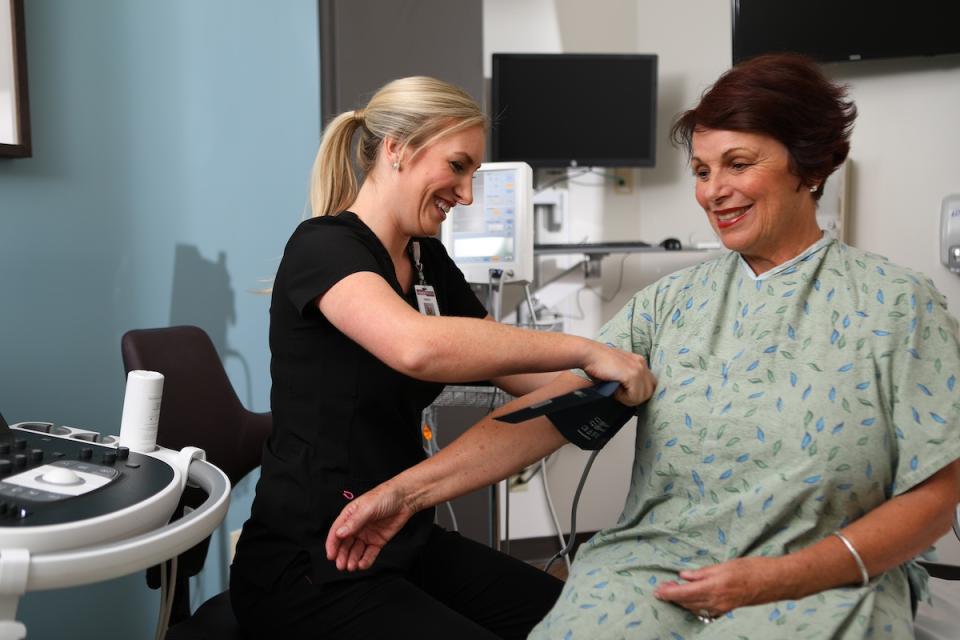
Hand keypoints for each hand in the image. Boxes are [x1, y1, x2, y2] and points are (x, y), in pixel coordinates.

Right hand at [324, 483, 415, 570]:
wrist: (405, 498)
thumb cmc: (385, 496)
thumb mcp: (367, 507)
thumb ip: (354, 522)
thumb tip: (339, 533)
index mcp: (350, 516)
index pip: (337, 532)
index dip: (332, 544)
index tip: (331, 555)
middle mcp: (356, 527)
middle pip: (345, 544)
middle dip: (342, 555)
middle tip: (341, 565)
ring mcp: (367, 535)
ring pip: (356, 550)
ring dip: (352, 559)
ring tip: (351, 567)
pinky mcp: (378, 541)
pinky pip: (369, 553)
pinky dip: (365, 560)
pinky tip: (362, 565)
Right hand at [582, 345, 655, 405]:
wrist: (589, 354)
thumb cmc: (597, 363)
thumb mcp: (618, 370)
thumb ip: (627, 379)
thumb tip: (631, 394)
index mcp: (639, 361)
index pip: (650, 384)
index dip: (639, 393)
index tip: (626, 394)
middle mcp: (641, 364)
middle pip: (649, 391)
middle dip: (635, 397)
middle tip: (620, 394)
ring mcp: (638, 369)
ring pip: (643, 396)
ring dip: (629, 399)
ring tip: (616, 391)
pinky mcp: (631, 375)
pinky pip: (634, 397)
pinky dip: (624, 398)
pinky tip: (614, 391)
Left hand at [653, 557, 780, 618]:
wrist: (774, 582)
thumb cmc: (752, 569)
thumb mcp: (725, 565)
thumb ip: (702, 572)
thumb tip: (683, 576)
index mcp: (714, 587)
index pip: (685, 593)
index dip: (669, 593)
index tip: (657, 591)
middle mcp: (717, 601)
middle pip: (687, 602)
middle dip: (672, 597)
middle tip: (661, 589)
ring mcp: (722, 607)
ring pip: (695, 607)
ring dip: (681, 601)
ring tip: (671, 592)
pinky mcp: (727, 609)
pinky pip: (705, 610)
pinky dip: (693, 605)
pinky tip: (689, 599)